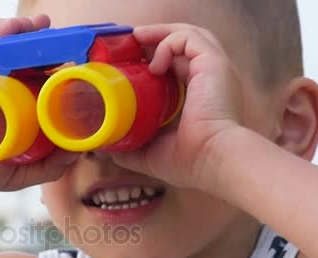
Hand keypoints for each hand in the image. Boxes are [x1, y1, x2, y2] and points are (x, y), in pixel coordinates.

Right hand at [0, 15, 78, 194]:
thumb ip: (48, 168)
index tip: (81, 62)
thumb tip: (79, 151)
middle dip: (46, 45)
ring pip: (2, 45)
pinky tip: (14, 26)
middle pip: (24, 57)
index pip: (39, 77)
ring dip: (25, 31)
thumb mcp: (18, 174)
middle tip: (69, 40)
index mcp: (12, 102)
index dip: (59, 67)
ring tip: (43, 26)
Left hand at [110, 24, 245, 190]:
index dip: (154, 61)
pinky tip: (154, 65)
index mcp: (199, 97)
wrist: (211, 159)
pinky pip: (188, 38)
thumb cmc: (188, 162)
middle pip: (183, 47)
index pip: (177, 68)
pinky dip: (168, 43)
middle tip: (130, 47)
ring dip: (160, 34)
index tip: (130, 65)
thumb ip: (127, 147)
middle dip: (155, 42)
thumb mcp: (148, 154)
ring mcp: (213, 70)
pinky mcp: (213, 63)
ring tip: (137, 38)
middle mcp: (209, 80)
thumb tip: (104, 146)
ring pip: (188, 36)